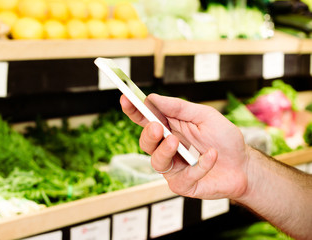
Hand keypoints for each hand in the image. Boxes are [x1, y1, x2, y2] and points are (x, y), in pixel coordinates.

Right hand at [120, 93, 249, 199]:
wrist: (244, 166)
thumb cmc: (224, 140)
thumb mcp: (205, 116)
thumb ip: (179, 107)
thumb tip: (152, 98)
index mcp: (170, 128)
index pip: (145, 120)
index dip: (133, 111)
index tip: (126, 99)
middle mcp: (168, 148)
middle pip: (146, 143)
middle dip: (148, 134)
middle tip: (157, 127)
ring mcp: (173, 167)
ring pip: (156, 162)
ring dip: (165, 151)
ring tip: (176, 142)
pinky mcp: (183, 184)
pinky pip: (183, 177)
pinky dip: (199, 166)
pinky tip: (211, 156)